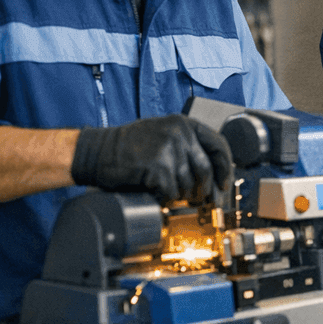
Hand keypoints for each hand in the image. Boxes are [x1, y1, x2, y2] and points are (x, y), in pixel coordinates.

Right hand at [71, 114, 232, 203]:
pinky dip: (164, 199)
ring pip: (189, 184)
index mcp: (185, 124)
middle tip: (201, 200)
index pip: (219, 145)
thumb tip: (212, 173)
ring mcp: (169, 149)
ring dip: (180, 195)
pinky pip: (171, 193)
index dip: (225, 168)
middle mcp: (180, 133)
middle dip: (205, 190)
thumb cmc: (129, 146)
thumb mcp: (163, 134)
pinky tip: (155, 194)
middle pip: (206, 170)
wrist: (97, 151)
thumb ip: (188, 146)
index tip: (224, 184)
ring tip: (168, 192)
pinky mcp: (158, 167)